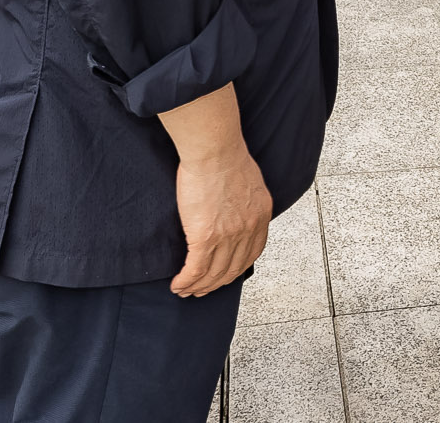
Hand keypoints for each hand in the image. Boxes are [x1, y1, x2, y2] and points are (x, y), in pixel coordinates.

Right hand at [168, 139, 271, 296]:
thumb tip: (235, 211)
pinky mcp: (206, 236)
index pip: (252, 252)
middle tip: (201, 290)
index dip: (237, 268)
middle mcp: (248, 228)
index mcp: (261, 215)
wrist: (214, 150)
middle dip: (215, 283)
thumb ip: (246, 202)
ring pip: (214, 273)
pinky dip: (186, 281)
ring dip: (198, 286)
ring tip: (185, 290)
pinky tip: (178, 285)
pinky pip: (196, 269)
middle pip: (233, 268)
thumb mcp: (249, 183)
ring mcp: (229, 235)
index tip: (225, 275)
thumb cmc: (226, 156)